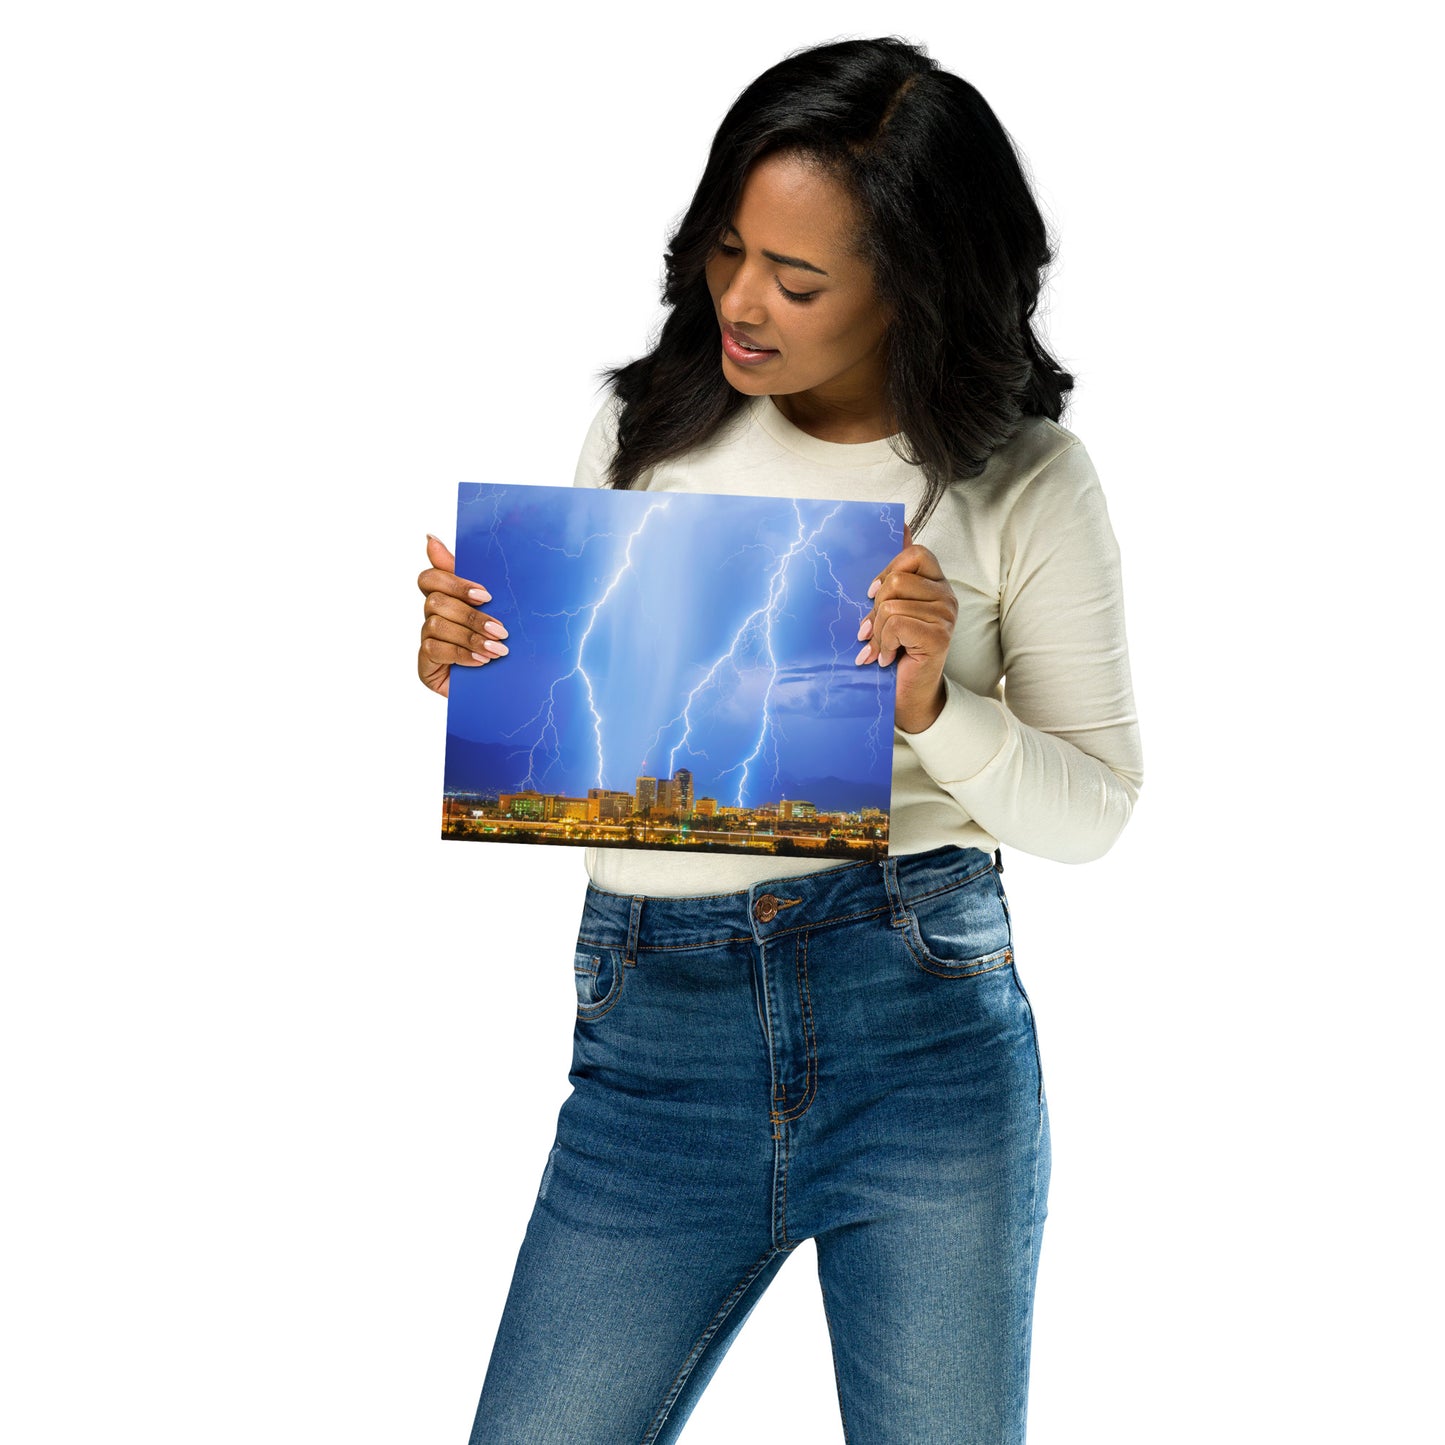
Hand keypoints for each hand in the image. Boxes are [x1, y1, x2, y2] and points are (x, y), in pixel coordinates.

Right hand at [416, 533, 509, 697]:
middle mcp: (432, 616)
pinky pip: (435, 650)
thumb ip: (471, 577)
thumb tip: (431, 538)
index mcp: (446, 598)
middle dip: (471, 616)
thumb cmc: (499, 642)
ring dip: (471, 637)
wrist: (506, 687)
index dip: (454, 582)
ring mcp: (427, 640)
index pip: (430, 578)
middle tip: (501, 629)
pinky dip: (461, 654)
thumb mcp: (495, 609)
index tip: (486, 595)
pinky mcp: (425, 664)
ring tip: (498, 650)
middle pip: (436, 601)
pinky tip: (482, 662)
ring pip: (436, 625)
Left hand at [854, 523, 956, 733]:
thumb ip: (895, 571)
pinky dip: (883, 643)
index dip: (888, 570)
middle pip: (898, 580)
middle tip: (871, 631)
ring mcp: (946, 615)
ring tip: (880, 648)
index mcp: (936, 584)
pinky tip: (886, 658)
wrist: (906, 695)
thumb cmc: (895, 650)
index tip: (872, 595)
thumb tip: (900, 525)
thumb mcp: (889, 607)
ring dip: (877, 632)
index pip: (915, 553)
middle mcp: (947, 596)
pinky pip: (896, 623)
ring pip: (892, 604)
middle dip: (875, 609)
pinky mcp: (939, 635)